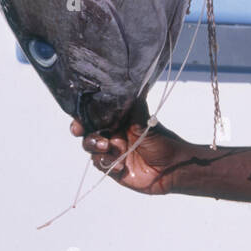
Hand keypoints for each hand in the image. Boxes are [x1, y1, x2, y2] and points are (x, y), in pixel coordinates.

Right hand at [70, 101, 192, 195]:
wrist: (172, 167)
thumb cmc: (162, 141)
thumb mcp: (145, 121)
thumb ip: (133, 106)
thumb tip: (131, 83)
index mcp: (118, 122)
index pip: (95, 116)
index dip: (84, 116)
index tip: (79, 119)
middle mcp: (112, 136)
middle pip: (88, 132)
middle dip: (82, 131)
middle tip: (81, 131)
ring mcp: (111, 152)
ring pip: (91, 148)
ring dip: (95, 146)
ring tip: (108, 147)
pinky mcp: (112, 168)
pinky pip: (100, 164)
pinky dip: (106, 162)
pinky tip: (120, 165)